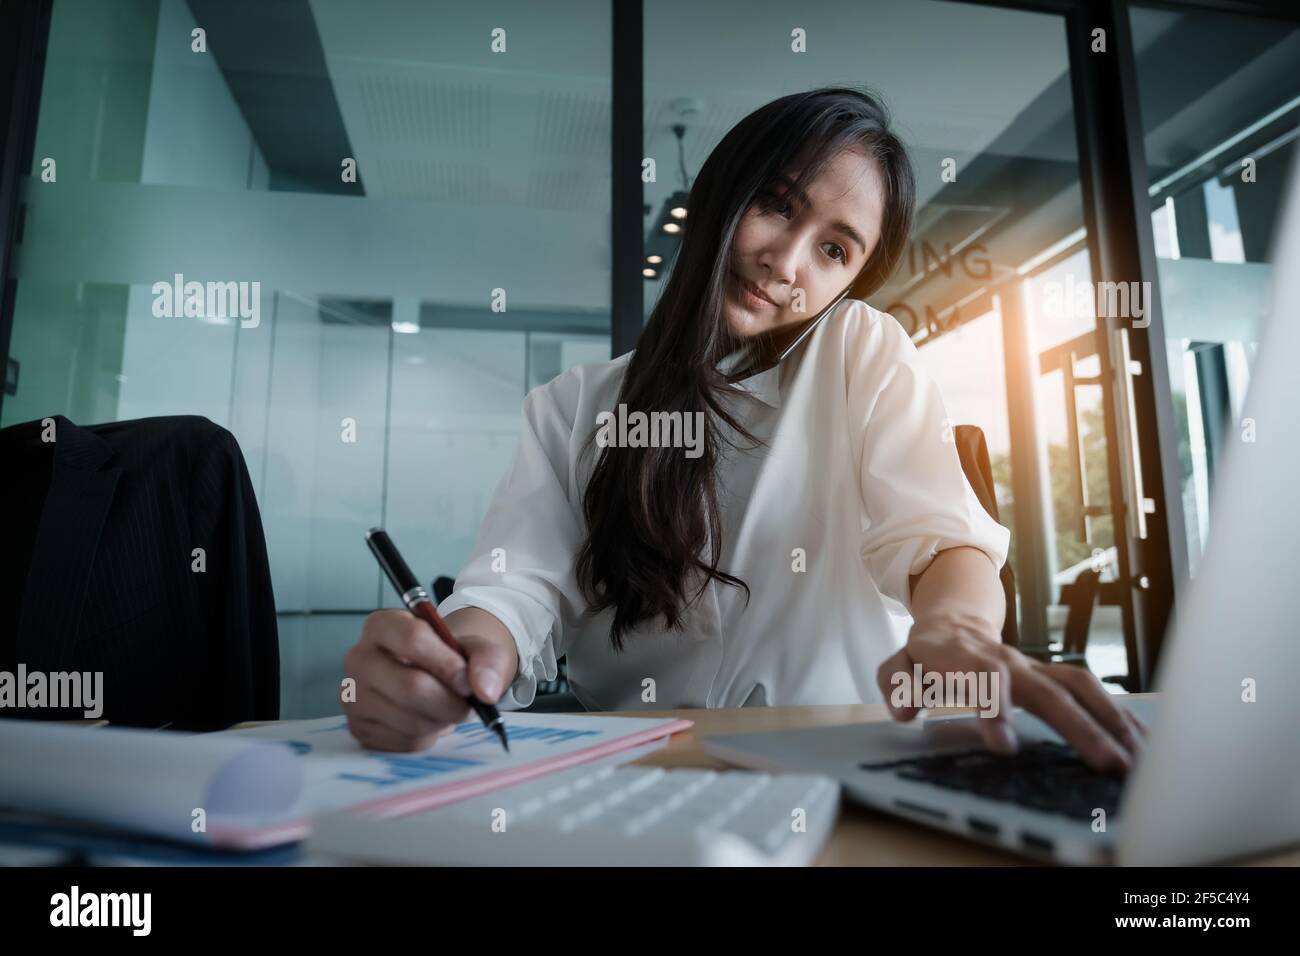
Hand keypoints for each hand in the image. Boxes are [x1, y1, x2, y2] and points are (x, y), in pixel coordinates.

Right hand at [342, 608, 518, 751]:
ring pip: (409, 720)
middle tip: (468, 706)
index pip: (413, 639)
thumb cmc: (450, 659)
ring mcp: (353, 695)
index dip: (447, 665)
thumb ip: (487, 660)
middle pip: (411, 686)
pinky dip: (427, 737)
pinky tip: (430, 721)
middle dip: (450, 703)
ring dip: (441, 721)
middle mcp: (360, 657)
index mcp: (383, 625)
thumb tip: (485, 690)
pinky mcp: (358, 728)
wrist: (434, 679)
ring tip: (449, 710)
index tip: (468, 684)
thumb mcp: (475, 648)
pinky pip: (403, 742)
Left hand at [876, 611, 1145, 771]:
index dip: (995, 706)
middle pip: (1049, 690)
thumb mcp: (899, 664)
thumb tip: (906, 710)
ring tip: (1136, 760)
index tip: (1004, 744)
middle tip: (1105, 763)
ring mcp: (1035, 667)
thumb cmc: (927, 652)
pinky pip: (1092, 692)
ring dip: (1110, 722)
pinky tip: (1141, 743)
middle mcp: (1010, 662)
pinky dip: (1118, 716)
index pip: (986, 677)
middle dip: (1079, 726)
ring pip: (1079, 687)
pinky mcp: (1052, 676)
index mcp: (968, 659)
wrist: (953, 619)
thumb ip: (896, 683)